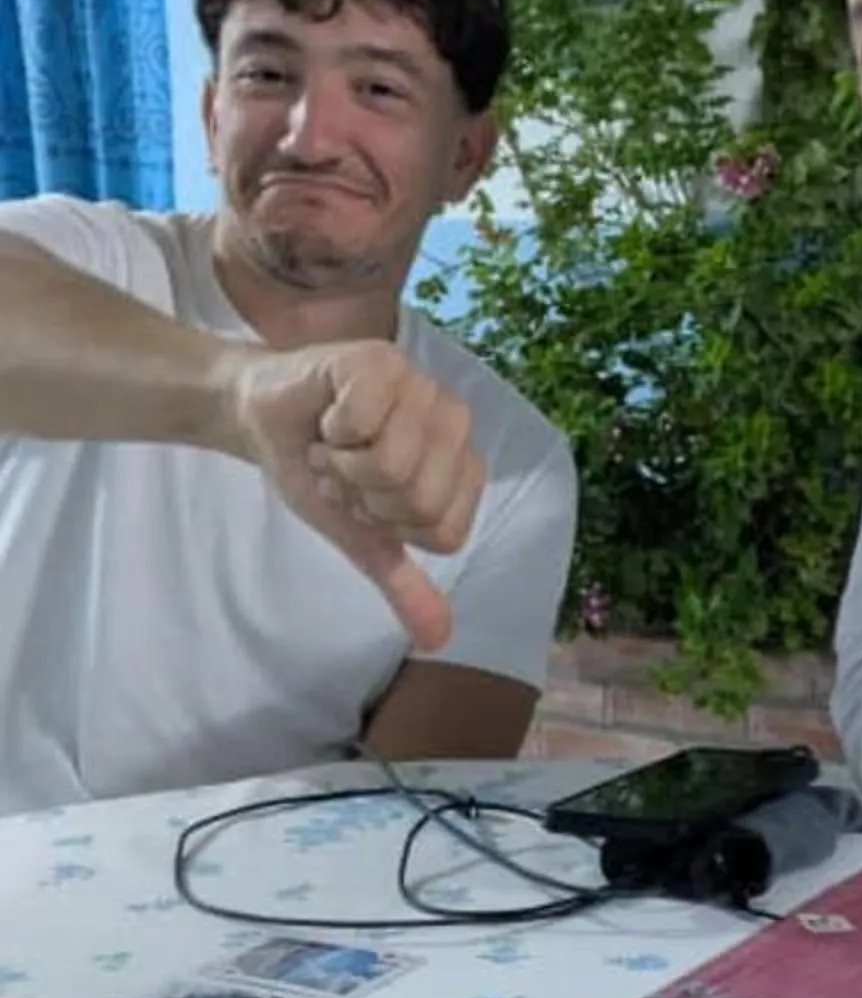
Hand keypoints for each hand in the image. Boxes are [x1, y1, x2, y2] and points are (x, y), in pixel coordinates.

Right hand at [218, 340, 485, 648]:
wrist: (263, 422)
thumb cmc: (318, 472)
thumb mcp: (360, 536)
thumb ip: (402, 582)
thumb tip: (438, 638)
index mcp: (462, 467)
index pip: (443, 532)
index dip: (388, 526)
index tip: (364, 501)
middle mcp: (454, 423)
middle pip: (419, 499)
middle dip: (361, 496)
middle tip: (344, 471)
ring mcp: (421, 386)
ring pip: (392, 461)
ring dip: (341, 465)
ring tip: (333, 445)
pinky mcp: (381, 360)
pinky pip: (359, 419)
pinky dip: (327, 430)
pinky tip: (325, 416)